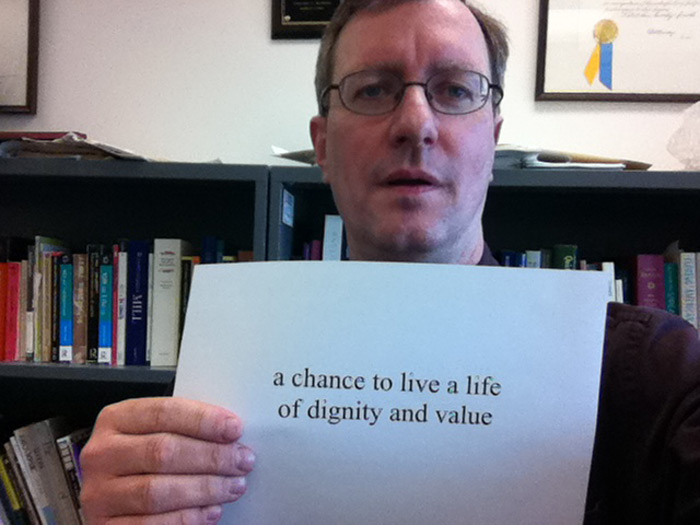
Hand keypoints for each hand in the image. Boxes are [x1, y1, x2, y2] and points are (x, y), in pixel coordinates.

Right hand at [80, 397, 254, 523]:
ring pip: (157, 491)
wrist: (115, 498)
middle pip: (163, 452)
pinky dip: (187, 519)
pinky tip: (211, 511)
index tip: (234, 428)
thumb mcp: (157, 432)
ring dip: (204, 489)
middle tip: (242, 460)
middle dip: (211, 457)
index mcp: (116, 419)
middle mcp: (101, 454)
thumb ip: (186, 429)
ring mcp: (99, 493)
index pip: (163, 413)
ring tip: (234, 486)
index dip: (202, 420)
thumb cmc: (145, 458)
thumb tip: (231, 433)